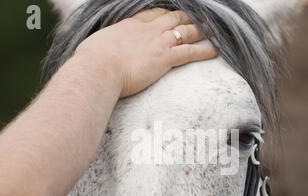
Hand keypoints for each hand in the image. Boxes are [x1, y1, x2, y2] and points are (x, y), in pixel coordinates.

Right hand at [74, 9, 218, 96]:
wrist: (98, 69)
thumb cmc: (91, 61)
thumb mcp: (96, 46)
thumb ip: (104, 46)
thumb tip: (97, 53)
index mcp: (132, 25)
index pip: (154, 14)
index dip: (166, 14)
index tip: (173, 14)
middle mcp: (148, 30)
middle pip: (173, 19)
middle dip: (187, 17)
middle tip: (198, 18)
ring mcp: (158, 42)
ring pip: (186, 31)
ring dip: (200, 30)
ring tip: (212, 31)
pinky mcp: (165, 58)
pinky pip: (191, 52)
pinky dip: (205, 50)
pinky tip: (216, 51)